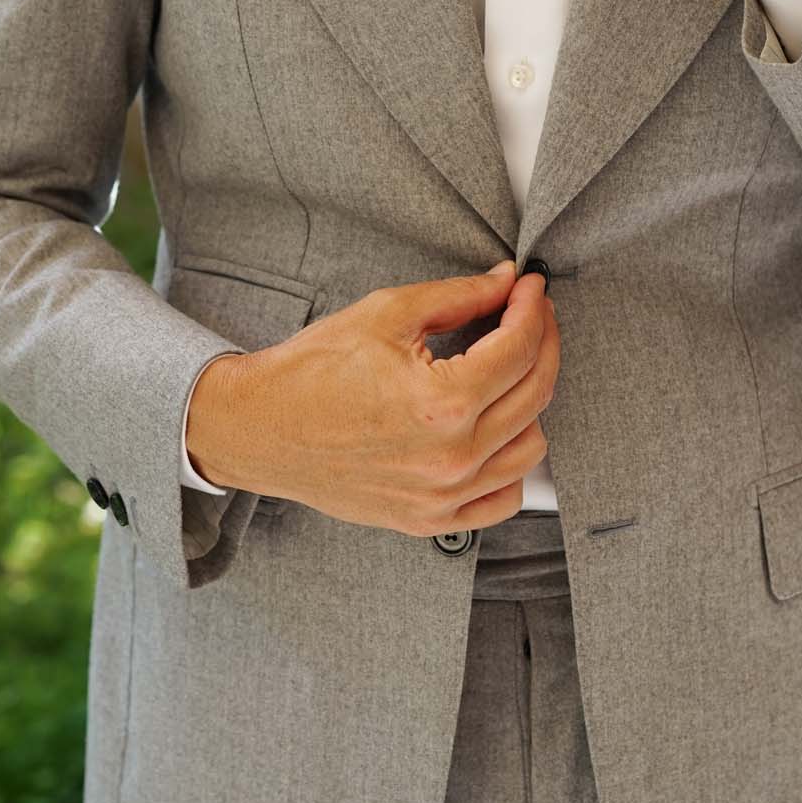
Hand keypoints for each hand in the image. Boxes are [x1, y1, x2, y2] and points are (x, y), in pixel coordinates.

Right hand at [185, 262, 559, 538]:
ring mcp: (442, 496)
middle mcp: (450, 457)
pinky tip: (498, 430)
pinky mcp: (429, 519)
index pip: (520, 348)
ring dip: (530, 400)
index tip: (530, 289)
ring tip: (509, 370)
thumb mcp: (388, 314)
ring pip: (530, 447)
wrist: (260, 427)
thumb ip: (459, 297)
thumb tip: (505, 283)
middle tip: (528, 314)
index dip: (533, 309)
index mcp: (443, 402)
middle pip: (535, 392)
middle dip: (541, 342)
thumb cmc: (312, 371)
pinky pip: (503, 498)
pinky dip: (512, 463)